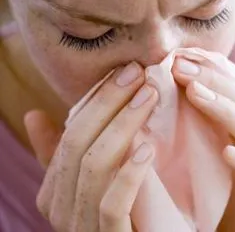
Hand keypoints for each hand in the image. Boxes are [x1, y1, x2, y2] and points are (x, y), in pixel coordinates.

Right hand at [25, 62, 157, 231]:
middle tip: (138, 74)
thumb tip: (33, 114)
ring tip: (148, 98)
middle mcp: (61, 208)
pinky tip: (148, 147)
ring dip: (123, 126)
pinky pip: (112, 204)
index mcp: (54, 191)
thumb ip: (63, 154)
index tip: (126, 71)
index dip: (97, 99)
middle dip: (109, 103)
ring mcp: (82, 226)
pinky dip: (128, 174)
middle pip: (79, 143)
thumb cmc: (118, 217)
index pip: (70, 133)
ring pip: (94, 167)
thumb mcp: (88, 184)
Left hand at [172, 49, 234, 231]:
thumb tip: (161, 97)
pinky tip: (227, 154)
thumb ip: (196, 127)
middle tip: (178, 64)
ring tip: (194, 92)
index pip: (233, 86)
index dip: (208, 67)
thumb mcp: (208, 155)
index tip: (176, 54)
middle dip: (212, 78)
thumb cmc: (226, 195)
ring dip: (226, 108)